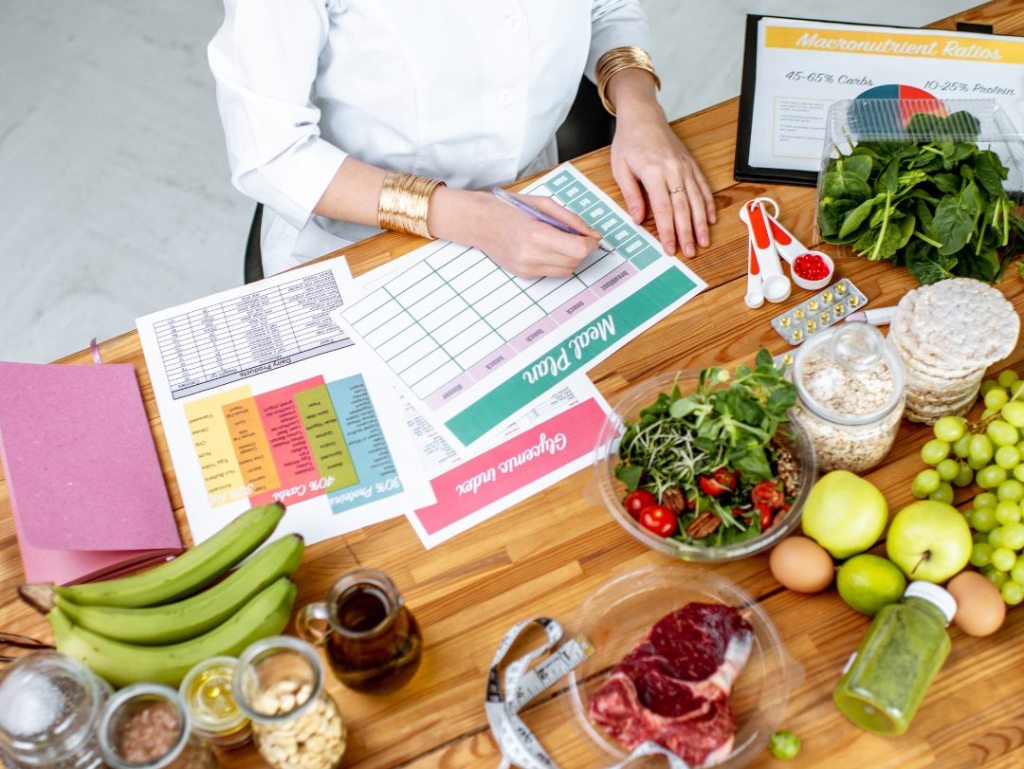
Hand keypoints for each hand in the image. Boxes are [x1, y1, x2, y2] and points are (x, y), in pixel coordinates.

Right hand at [429, 189, 600, 277]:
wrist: (480, 222)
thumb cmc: (510, 209)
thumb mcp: (543, 204)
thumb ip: (571, 219)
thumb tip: (592, 234)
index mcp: (537, 234)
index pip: (578, 249)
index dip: (590, 244)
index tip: (591, 237)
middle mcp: (531, 255)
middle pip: (575, 261)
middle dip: (581, 250)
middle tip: (576, 236)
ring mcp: (527, 268)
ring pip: (566, 270)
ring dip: (571, 257)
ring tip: (559, 241)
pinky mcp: (524, 274)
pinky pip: (552, 272)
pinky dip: (557, 262)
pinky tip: (546, 248)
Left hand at [607, 73, 716, 256]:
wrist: (643, 116)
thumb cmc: (629, 141)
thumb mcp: (620, 169)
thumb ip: (631, 195)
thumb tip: (638, 219)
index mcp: (653, 172)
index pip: (663, 209)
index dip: (667, 231)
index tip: (670, 248)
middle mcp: (673, 169)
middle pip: (683, 207)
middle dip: (687, 232)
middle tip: (690, 252)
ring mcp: (685, 166)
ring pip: (697, 199)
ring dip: (701, 222)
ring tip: (703, 241)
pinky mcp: (691, 164)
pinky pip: (703, 186)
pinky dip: (708, 203)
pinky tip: (710, 219)